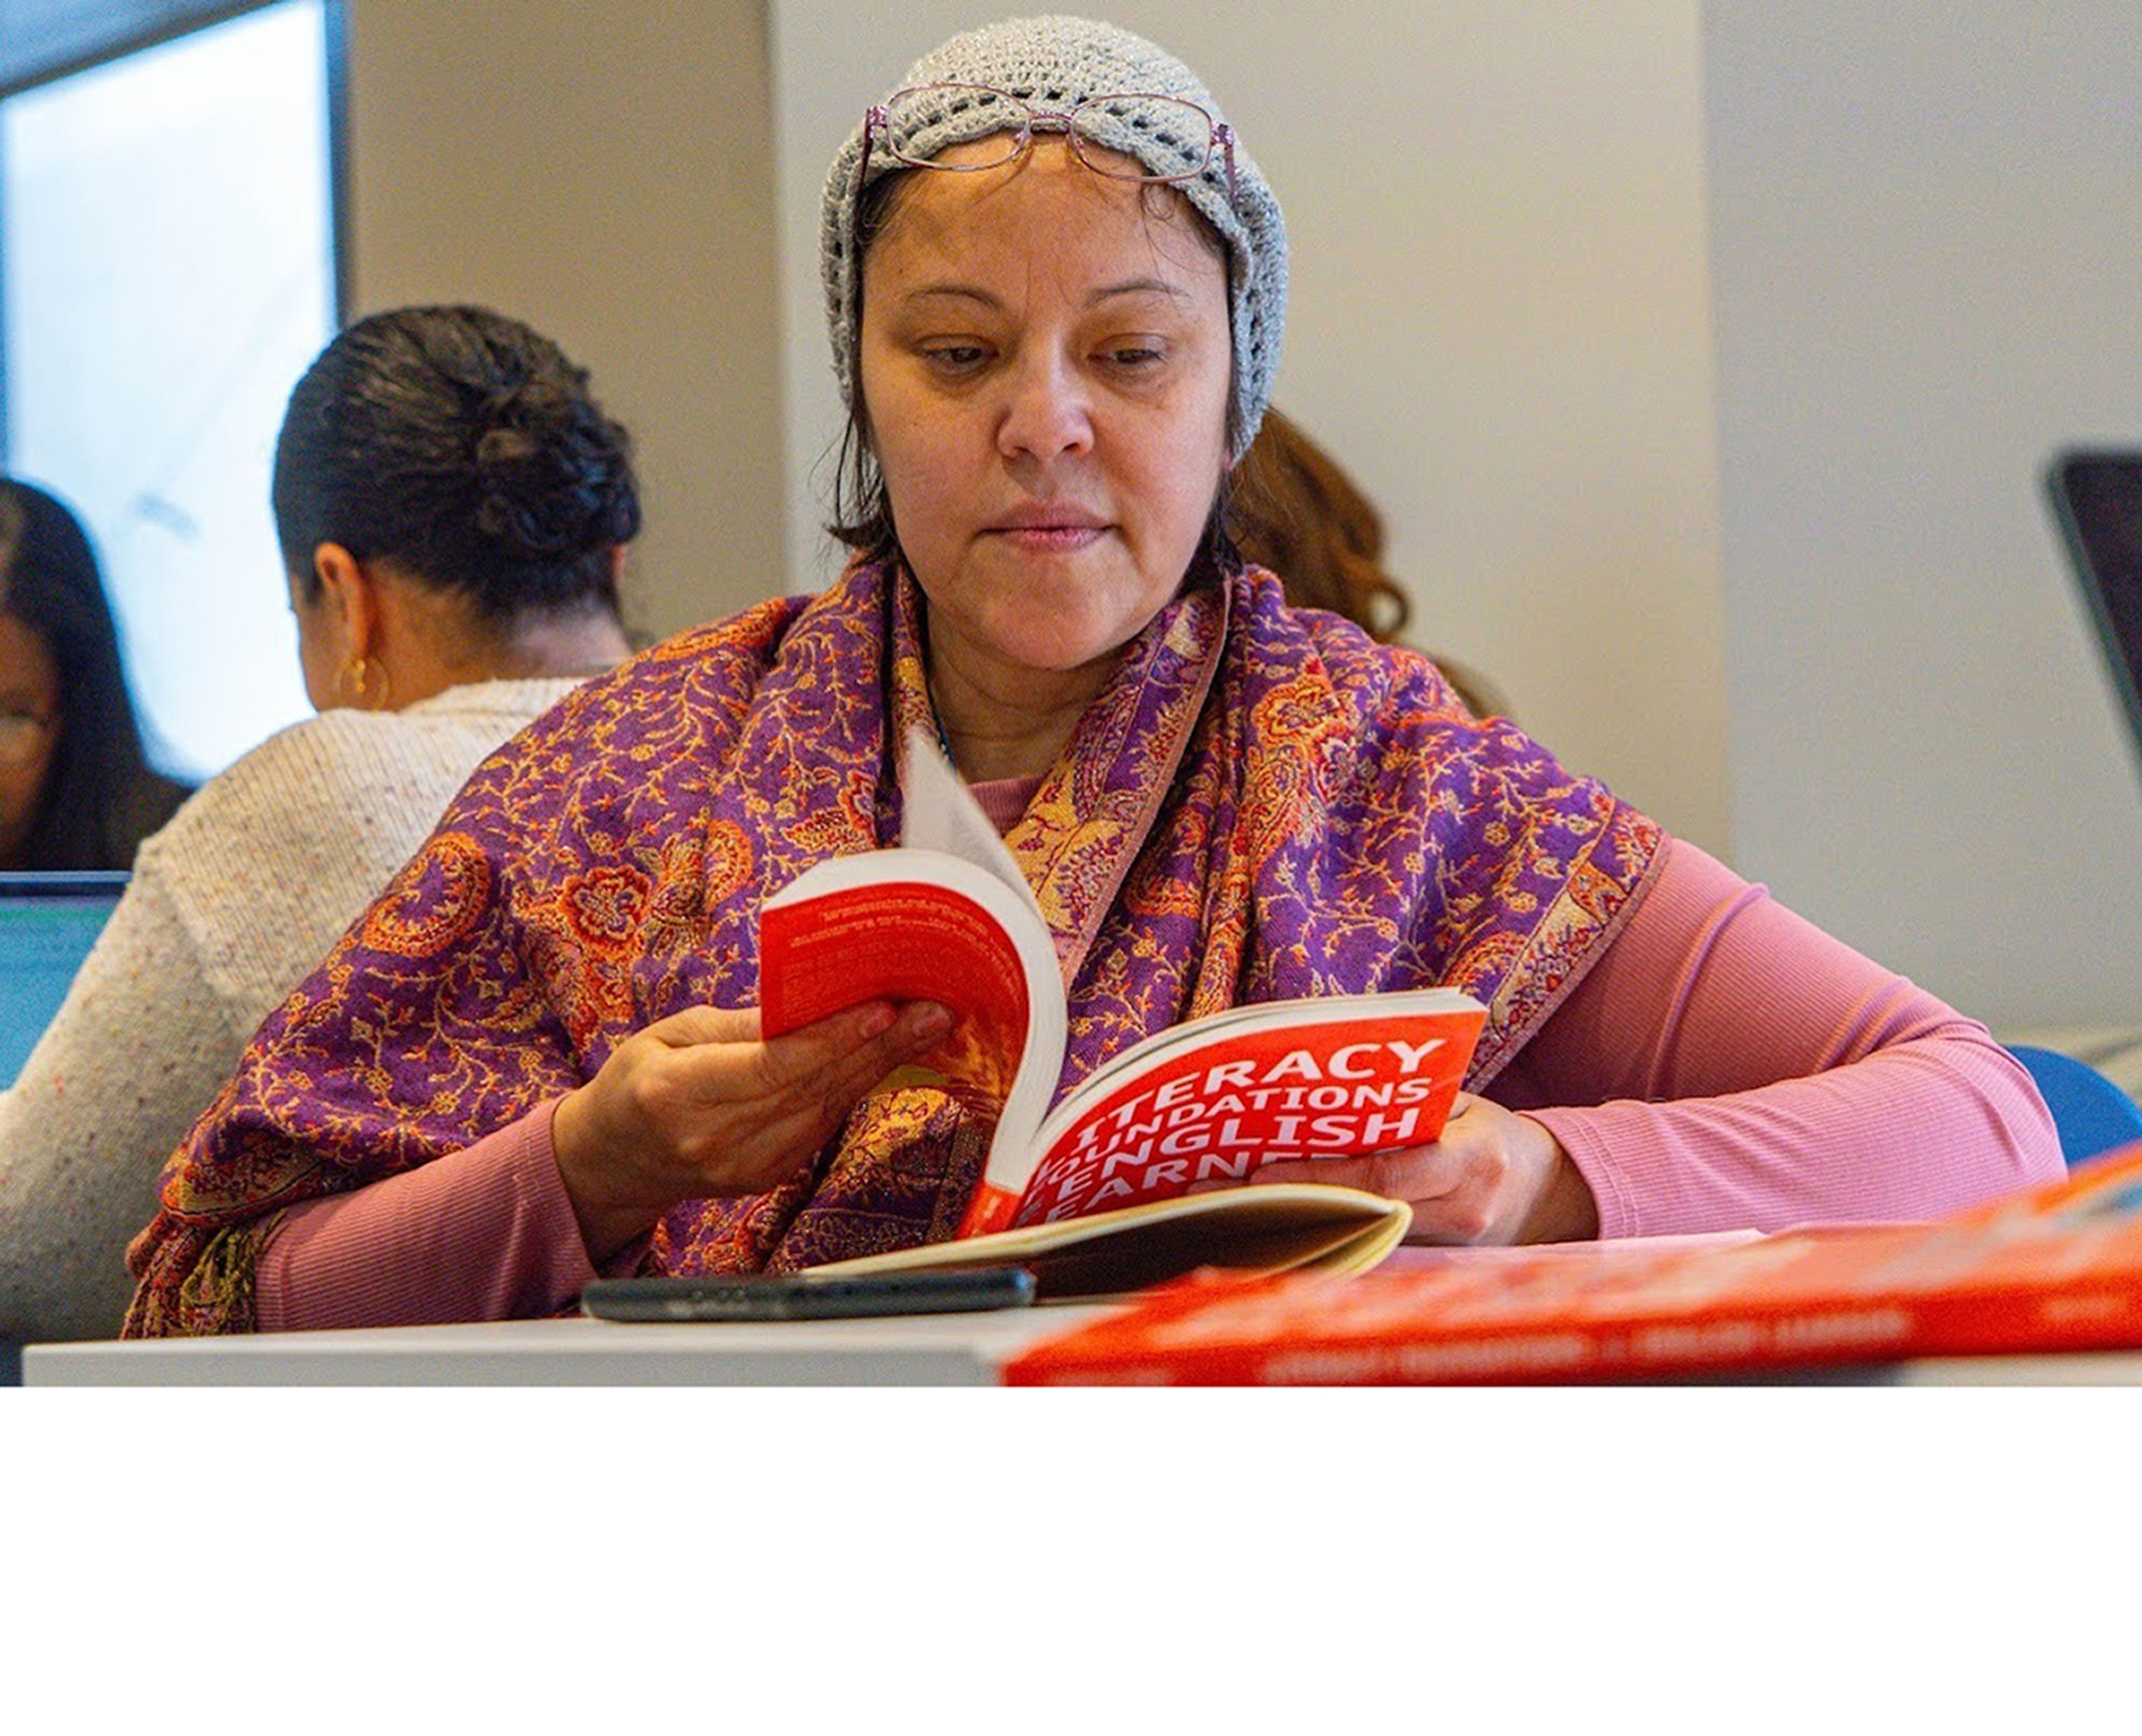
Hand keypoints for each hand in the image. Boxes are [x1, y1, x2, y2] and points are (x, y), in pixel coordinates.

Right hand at [551, 999, 953, 1260]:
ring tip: (926, 1026)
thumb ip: (741, 1026)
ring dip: (880, 1064)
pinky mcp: (769, 1176)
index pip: (770, 1066)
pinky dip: (856, 1086)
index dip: (830, 1039)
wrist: (616, 1158)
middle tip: (932, 1011)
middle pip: (812, 1086)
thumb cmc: (640, 1081)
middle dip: (879, 1045)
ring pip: (828, 1106)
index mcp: (678, 1093)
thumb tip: (811, 1004)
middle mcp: (715, 1138)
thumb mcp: (672, 1033)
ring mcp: (745, 1165)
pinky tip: (888, 1056)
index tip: (881, 1011)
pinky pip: (823, 1123)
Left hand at [1240, 1093, 1598, 1244]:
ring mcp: (1448, 1247)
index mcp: (1474, 1161)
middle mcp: (1463, 1213)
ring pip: (1356, 1239)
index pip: (1385, 1177)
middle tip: (1225, 1194)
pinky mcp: (1431, 1264)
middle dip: (1289, 1204)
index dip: (1320, 1178)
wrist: (1548, 1190)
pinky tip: (1268, 1228)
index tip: (1261, 1173)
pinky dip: (1317, 1237)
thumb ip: (1405, 1105)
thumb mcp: (1461, 1103)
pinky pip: (1365, 1250)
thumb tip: (1318, 1097)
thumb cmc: (1491, 1131)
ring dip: (1293, 1225)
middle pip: (1359, 1214)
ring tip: (1230, 1212)